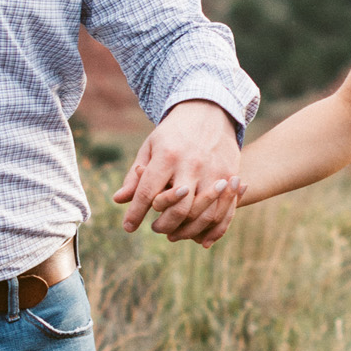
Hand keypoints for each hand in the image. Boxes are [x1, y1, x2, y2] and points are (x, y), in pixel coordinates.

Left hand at [113, 99, 242, 244]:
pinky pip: (225, 211)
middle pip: (179, 208)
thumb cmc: (173, 134)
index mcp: (168, 156)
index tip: (128, 227)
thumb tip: (118, 200)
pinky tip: (201, 239)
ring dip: (187, 231)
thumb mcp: (150, 148)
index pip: (148, 193)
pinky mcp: (231, 175)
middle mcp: (192, 164)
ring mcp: (214, 171)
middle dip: (164, 225)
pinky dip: (214, 230)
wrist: (209, 111)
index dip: (136, 213)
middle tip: (154, 228)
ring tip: (174, 233)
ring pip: (203, 213)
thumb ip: (136, 176)